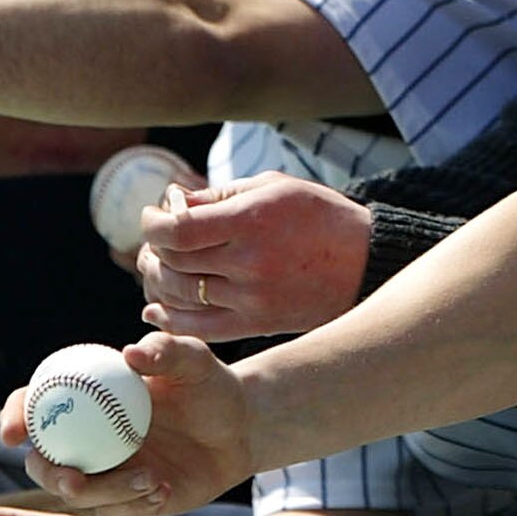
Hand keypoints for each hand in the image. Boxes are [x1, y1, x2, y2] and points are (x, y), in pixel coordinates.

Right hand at [0, 331, 250, 515]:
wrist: (240, 428)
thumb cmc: (211, 385)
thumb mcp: (195, 361)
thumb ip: (167, 351)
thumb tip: (133, 354)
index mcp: (85, 398)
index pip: (34, 403)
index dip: (14, 416)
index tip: (16, 432)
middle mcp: (84, 437)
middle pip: (42, 461)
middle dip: (49, 474)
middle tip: (75, 480)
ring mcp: (101, 472)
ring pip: (77, 495)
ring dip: (106, 492)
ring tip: (152, 478)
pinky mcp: (123, 500)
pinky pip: (112, 512)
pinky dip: (133, 505)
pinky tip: (165, 490)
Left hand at [137, 174, 370, 341]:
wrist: (364, 262)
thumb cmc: (318, 216)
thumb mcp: (275, 187)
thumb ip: (221, 193)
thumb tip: (173, 202)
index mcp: (252, 219)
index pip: (178, 230)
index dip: (153, 224)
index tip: (153, 216)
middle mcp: (249, 261)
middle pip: (174, 261)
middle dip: (154, 247)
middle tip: (156, 238)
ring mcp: (252, 297)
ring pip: (179, 294)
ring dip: (157, 279)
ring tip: (157, 265)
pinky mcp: (257, 323)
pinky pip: (198, 328)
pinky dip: (170, 319)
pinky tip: (157, 307)